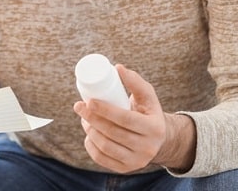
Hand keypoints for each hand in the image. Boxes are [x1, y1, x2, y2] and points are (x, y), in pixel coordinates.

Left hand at [73, 64, 195, 172]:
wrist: (158, 140)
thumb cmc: (148, 112)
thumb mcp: (147, 96)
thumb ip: (135, 81)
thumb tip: (117, 67)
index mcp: (154, 128)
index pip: (125, 119)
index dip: (105, 110)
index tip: (89, 100)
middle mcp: (147, 148)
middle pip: (113, 133)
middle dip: (92, 119)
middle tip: (79, 106)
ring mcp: (137, 161)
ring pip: (106, 146)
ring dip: (90, 131)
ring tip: (84, 119)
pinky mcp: (126, 169)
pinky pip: (102, 159)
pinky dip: (91, 146)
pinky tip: (88, 135)